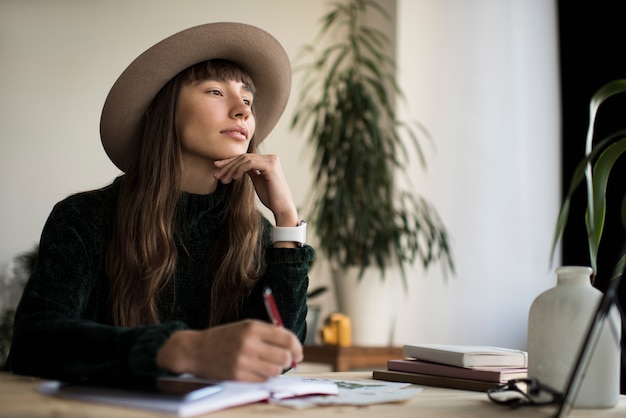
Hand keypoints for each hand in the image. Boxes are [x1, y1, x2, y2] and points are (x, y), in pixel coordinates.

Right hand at [157, 319, 302, 381]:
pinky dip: (264, 376)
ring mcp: (243, 362)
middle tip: (287, 360)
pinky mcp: (238, 376)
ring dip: (276, 369)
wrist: (196, 350)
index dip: (297, 347)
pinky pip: (262, 380)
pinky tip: (257, 370)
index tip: (298, 352)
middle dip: (289, 360)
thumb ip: (268, 333)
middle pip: (284, 357)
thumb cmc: (223, 337)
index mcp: (252, 328)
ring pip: (275, 371)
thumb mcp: (245, 326)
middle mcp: (249, 344)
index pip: (286, 338)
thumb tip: (292, 346)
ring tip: (269, 364)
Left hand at [213, 154, 297, 225]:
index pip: (245, 157)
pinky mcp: (270, 166)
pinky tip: (233, 178)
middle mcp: (271, 157)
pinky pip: (250, 164)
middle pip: (243, 157)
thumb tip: (238, 166)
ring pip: (245, 159)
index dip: (230, 162)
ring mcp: (272, 161)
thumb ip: (250, 171)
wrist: (281, 207)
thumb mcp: (257, 180)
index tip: (217, 168)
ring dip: (231, 169)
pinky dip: (239, 169)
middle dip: (227, 165)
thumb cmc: (270, 197)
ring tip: (223, 180)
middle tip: (216, 175)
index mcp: (268, 160)